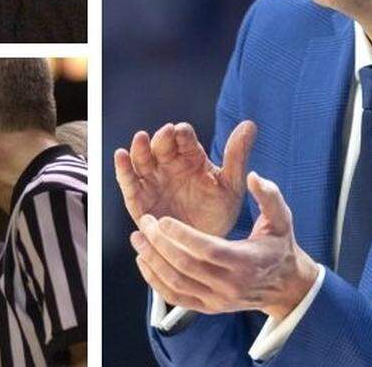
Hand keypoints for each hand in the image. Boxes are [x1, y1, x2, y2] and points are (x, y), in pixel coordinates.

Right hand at [114, 120, 255, 236]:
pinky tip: (120, 155)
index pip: (185, 139)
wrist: (206, 248)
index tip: (182, 132)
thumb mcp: (231, 185)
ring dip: (140, 149)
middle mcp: (170, 165)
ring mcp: (153, 181)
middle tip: (165, 134)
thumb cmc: (220, 212)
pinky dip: (123, 169)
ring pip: (143, 160)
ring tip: (141, 139)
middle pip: (162, 146)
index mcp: (193, 158)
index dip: (182, 134)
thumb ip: (237, 156)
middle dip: (162, 138)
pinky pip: (129, 183)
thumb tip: (250, 124)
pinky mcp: (139, 200)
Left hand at [131, 172, 319, 319]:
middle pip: (186, 267)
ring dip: (153, 262)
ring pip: (176, 284)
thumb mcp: (282, 218)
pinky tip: (144, 261)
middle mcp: (231, 286)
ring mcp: (218, 300)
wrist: (285, 285)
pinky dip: (155, 281)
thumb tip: (254, 176)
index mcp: (246, 262)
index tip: (163, 219)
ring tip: (138, 238)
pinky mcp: (209, 308)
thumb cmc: (280, 245)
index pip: (208, 251)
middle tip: (145, 223)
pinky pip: (175, 298)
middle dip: (161, 244)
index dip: (182, 236)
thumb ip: (269, 196)